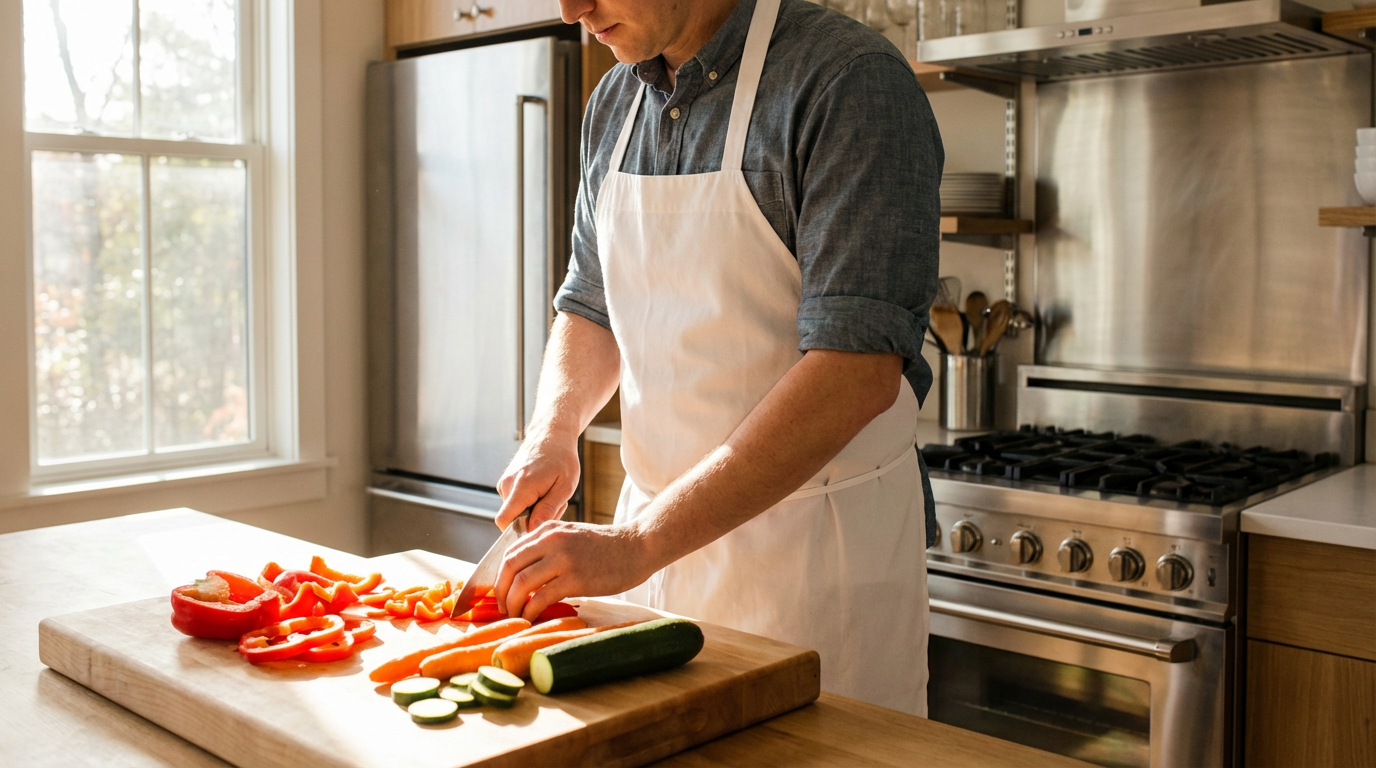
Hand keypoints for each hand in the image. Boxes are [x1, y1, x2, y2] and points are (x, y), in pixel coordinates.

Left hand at [494, 520, 657, 621]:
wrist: (637, 547)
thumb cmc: (607, 548)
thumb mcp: (572, 537)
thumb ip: (549, 548)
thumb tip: (527, 573)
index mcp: (549, 530)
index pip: (511, 553)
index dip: (501, 577)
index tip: (502, 593)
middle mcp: (551, 541)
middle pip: (510, 567)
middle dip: (501, 591)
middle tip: (504, 608)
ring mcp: (563, 559)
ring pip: (522, 583)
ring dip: (513, 604)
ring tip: (516, 616)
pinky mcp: (575, 578)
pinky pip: (541, 598)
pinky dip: (530, 612)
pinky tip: (531, 619)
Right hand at [495, 431, 580, 529]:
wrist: (551, 434)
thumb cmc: (562, 458)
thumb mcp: (564, 487)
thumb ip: (548, 510)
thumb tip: (533, 529)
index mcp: (521, 487)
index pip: (504, 521)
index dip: (517, 531)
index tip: (536, 528)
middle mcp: (507, 485)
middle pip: (513, 518)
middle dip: (534, 519)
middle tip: (554, 503)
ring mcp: (505, 483)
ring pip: (516, 511)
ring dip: (534, 509)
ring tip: (550, 492)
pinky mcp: (506, 482)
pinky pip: (516, 502)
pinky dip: (530, 501)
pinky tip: (543, 488)